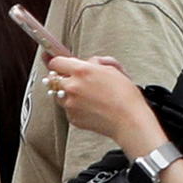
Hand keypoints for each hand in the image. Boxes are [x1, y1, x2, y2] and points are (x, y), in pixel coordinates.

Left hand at [42, 51, 166, 165]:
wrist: (129, 120)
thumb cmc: (125, 96)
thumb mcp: (113, 69)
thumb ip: (95, 63)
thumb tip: (89, 63)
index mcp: (81, 71)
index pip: (56, 62)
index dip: (59, 63)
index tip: (59, 64)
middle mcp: (72, 86)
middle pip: (53, 79)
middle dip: (63, 78)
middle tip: (75, 81)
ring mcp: (70, 103)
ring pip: (59, 95)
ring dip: (67, 93)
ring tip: (86, 96)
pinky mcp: (72, 118)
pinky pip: (68, 109)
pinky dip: (75, 107)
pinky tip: (90, 107)